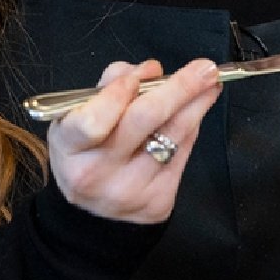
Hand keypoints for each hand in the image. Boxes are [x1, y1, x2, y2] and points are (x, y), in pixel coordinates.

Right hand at [47, 57, 221, 223]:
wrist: (90, 210)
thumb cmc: (84, 147)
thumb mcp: (78, 112)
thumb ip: (111, 83)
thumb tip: (152, 70)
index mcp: (70, 147)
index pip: (93, 121)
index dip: (118, 93)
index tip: (146, 71)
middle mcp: (97, 174)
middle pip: (144, 120)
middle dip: (179, 88)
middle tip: (204, 68)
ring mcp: (129, 192)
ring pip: (172, 137)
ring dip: (196, 105)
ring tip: (210, 84)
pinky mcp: (157, 203)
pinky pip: (181, 154)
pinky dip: (189, 128)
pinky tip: (194, 112)